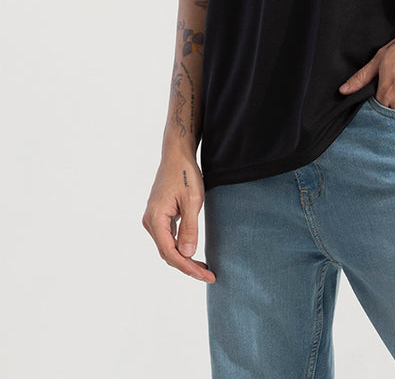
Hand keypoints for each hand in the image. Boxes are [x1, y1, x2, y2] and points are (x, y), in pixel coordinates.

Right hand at [142, 153, 215, 282]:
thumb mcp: (192, 200)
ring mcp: (153, 219)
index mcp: (156, 218)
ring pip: (168, 247)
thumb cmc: (185, 174)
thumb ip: (189, 228)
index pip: (170, 253)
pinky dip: (180, 247)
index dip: (188, 267)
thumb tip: (187, 254)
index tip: (206, 275)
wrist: (176, 154)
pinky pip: (168, 238)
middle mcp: (150, 222)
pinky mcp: (159, 216)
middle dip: (188, 266)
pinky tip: (193, 252)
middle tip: (208, 274)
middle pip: (168, 253)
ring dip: (184, 258)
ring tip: (204, 268)